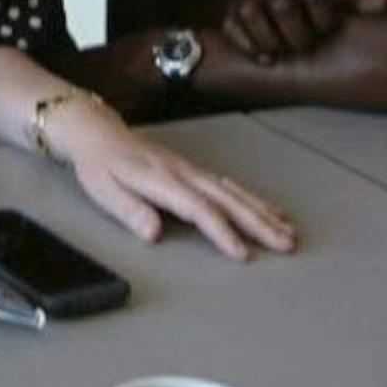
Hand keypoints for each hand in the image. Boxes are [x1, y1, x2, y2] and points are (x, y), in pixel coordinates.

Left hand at [51, 98, 296, 260]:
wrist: (99, 133)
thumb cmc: (100, 164)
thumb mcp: (102, 189)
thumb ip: (128, 210)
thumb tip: (152, 233)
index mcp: (161, 179)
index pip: (198, 208)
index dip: (222, 231)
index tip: (242, 253)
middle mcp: (182, 172)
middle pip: (226, 199)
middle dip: (258, 222)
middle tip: (285, 244)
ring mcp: (192, 169)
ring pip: (234, 191)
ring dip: (263, 212)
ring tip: (287, 232)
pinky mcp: (195, 170)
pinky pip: (230, 184)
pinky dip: (254, 199)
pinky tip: (271, 211)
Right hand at [220, 0, 386, 64]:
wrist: (275, 10)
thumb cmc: (314, 11)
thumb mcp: (338, 6)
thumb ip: (359, 4)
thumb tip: (384, 3)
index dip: (322, 14)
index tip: (328, 29)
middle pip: (281, 3)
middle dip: (295, 31)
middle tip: (305, 47)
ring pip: (250, 11)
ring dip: (269, 37)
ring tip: (282, 53)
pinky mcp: (231, 16)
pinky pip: (231, 26)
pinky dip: (247, 44)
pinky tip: (265, 59)